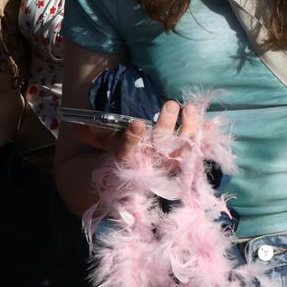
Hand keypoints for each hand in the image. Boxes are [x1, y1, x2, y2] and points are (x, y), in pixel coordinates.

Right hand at [72, 100, 201, 163]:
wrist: (133, 183)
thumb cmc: (120, 156)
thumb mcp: (105, 145)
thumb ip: (93, 135)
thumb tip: (73, 127)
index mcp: (127, 161)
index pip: (126, 153)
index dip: (131, 140)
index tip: (137, 124)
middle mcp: (150, 166)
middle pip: (159, 149)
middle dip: (166, 125)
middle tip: (169, 104)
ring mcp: (170, 166)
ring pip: (182, 151)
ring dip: (189, 128)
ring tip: (190, 108)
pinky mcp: (185, 164)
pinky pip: (198, 152)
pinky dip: (206, 138)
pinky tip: (213, 123)